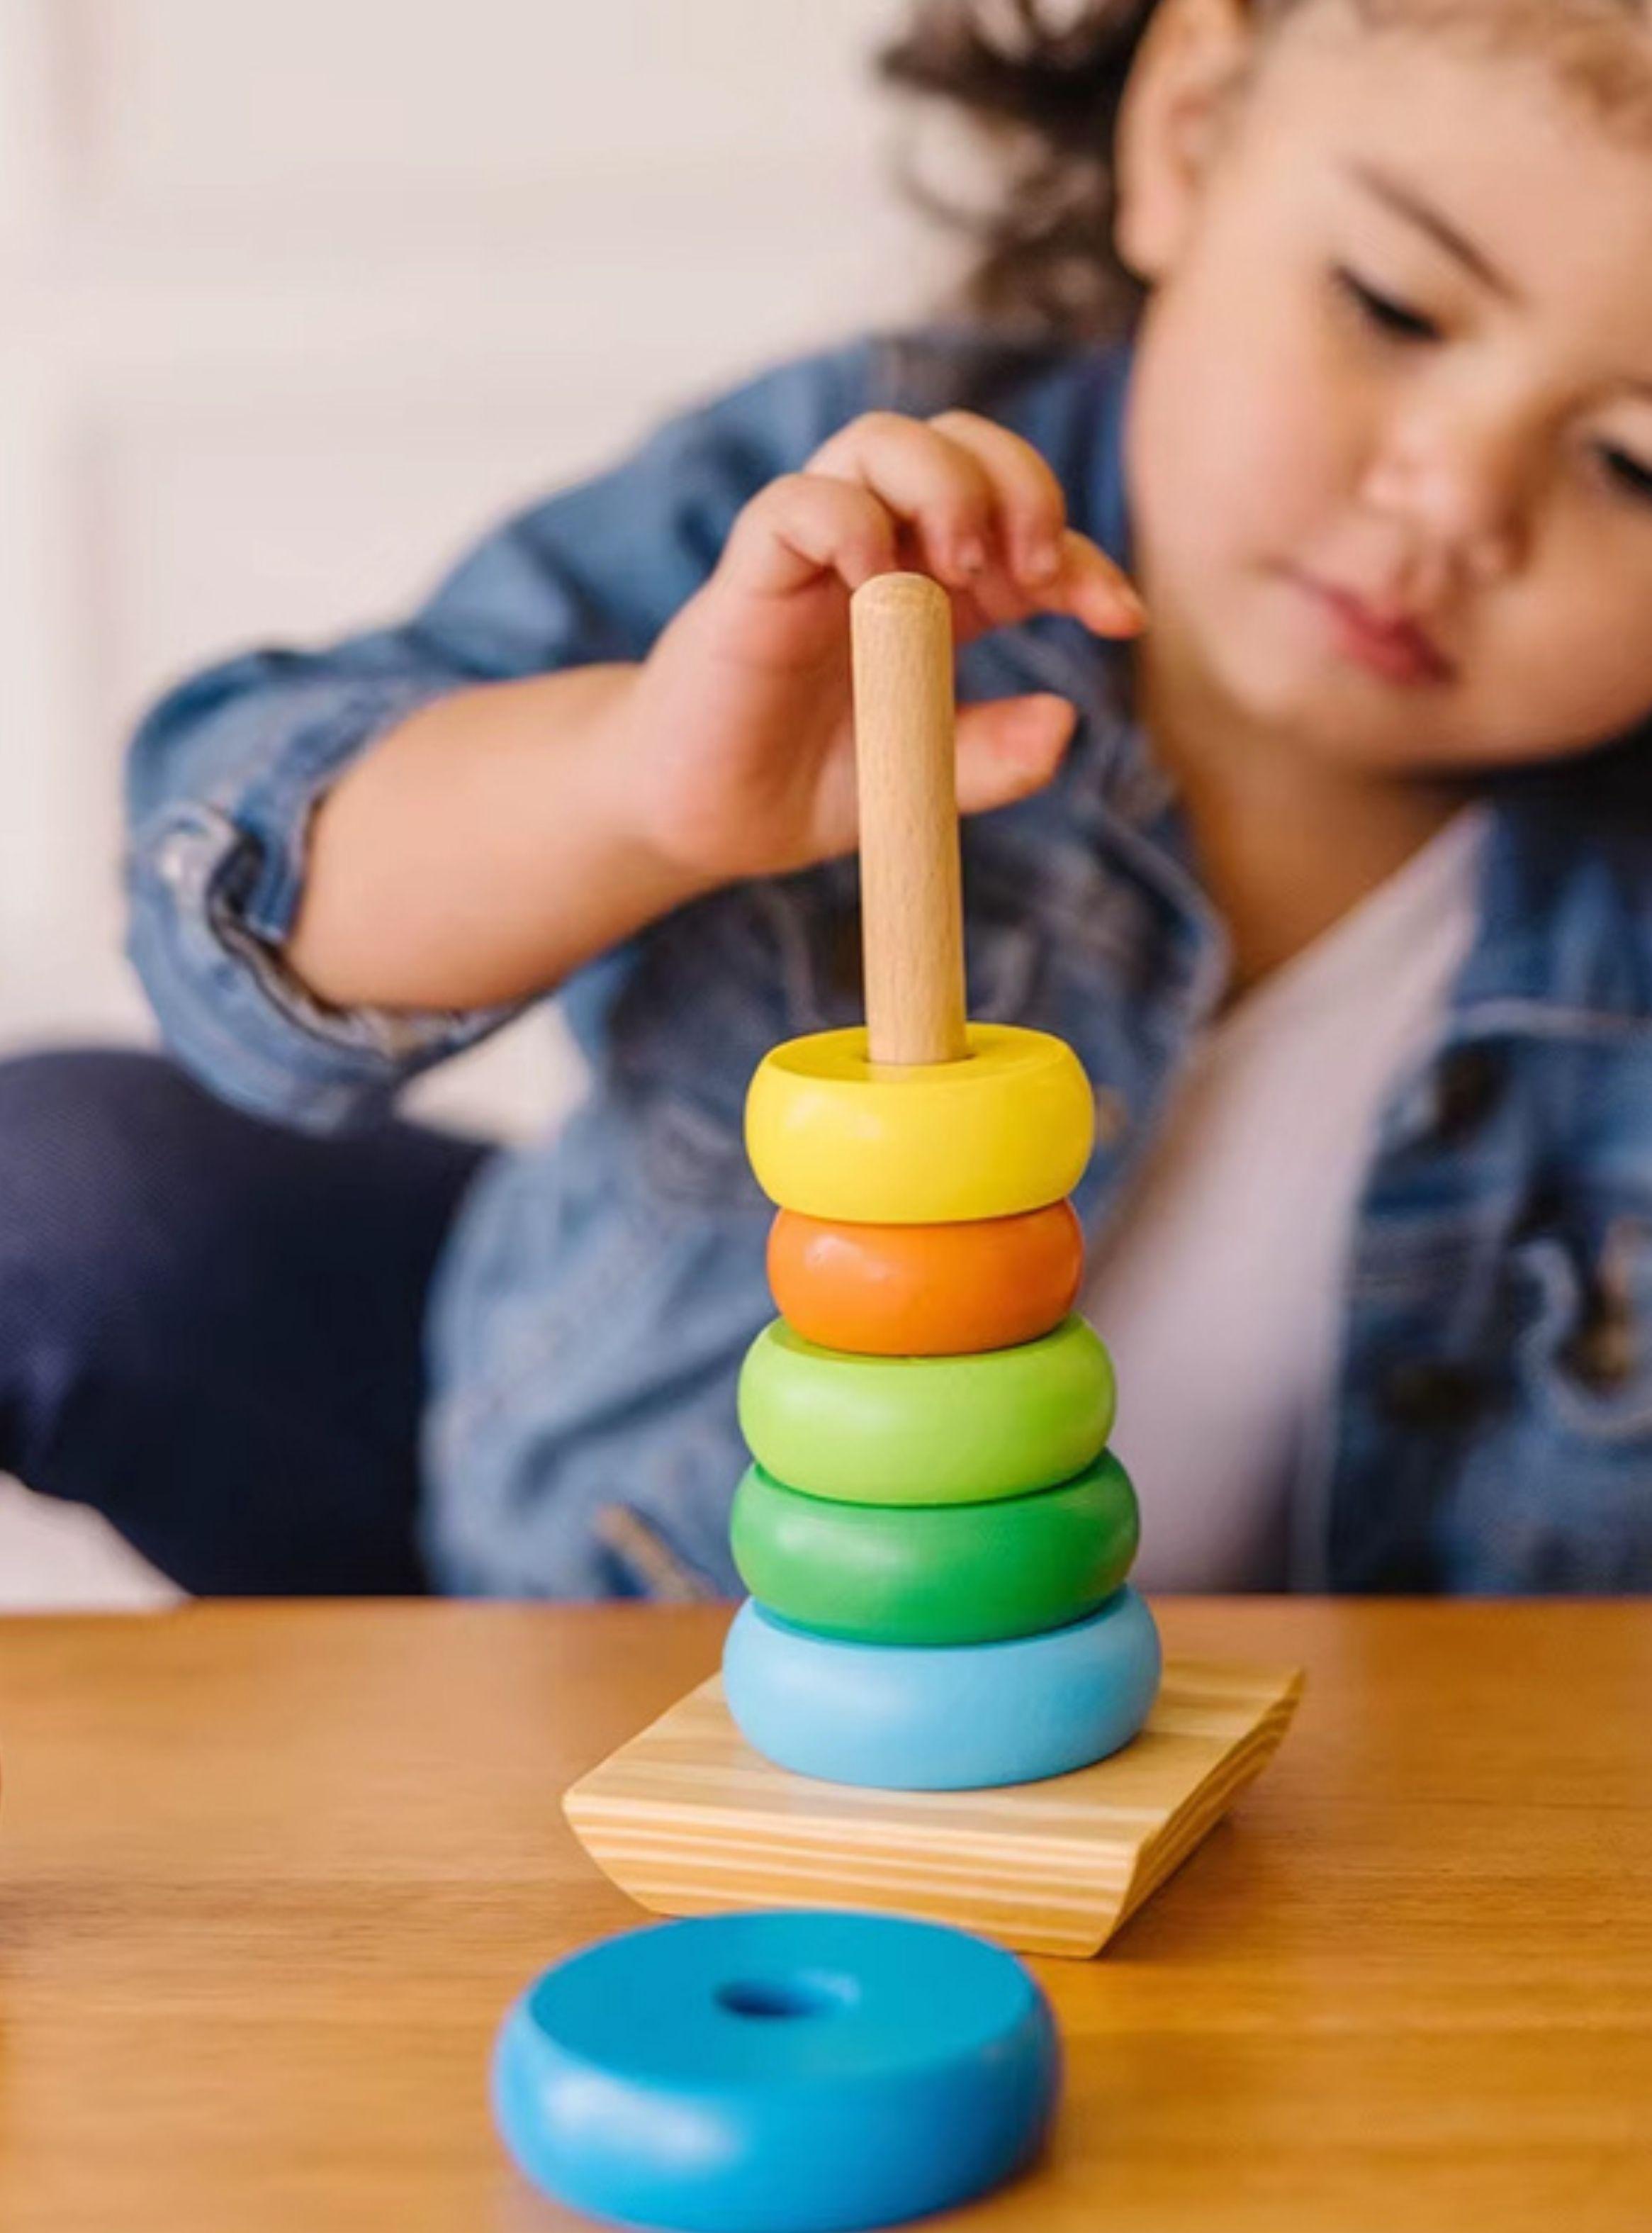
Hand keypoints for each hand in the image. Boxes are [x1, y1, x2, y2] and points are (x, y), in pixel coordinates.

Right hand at [609, 408, 1146, 884]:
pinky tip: (874, 586)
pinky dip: (846, 522)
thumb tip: (1066, 723)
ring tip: (963, 566)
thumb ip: (993, 759)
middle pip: (963, 444)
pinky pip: (798, 502)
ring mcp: (817, 552)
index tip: (1121, 619)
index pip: (1026, 527)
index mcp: (938, 589)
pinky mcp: (753, 572)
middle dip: (1022, 485)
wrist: (706, 818)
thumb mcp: (924, 782)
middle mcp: (883, 550)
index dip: (1086, 558)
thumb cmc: (810, 783)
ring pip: (881, 441)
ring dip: (943, 485)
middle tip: (1036, 572)